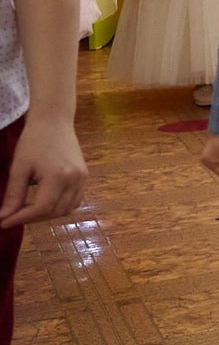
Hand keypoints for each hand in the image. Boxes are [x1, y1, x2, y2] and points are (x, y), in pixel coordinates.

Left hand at [0, 113, 85, 228]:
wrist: (54, 121)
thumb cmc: (33, 141)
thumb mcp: (19, 168)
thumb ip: (13, 195)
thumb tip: (4, 217)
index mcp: (59, 176)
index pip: (41, 208)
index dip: (21, 218)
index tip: (3, 223)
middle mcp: (75, 180)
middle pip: (55, 212)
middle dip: (32, 218)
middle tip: (12, 217)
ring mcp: (83, 179)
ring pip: (67, 210)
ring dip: (47, 215)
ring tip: (27, 211)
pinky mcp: (84, 177)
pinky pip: (74, 201)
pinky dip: (60, 207)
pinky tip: (44, 203)